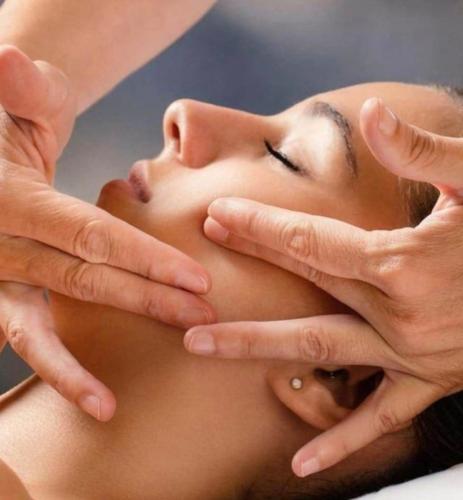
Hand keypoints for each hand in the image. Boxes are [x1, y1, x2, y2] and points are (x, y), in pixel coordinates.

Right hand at [0, 45, 213, 420]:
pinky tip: (96, 401)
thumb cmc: (8, 128)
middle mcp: (2, 245)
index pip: (92, 236)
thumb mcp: (16, 101)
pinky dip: (58, 371)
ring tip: (121, 395)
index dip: (145, 259)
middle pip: (85, 281)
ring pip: (46, 324)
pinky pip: (29, 338)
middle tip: (202, 318)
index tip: (197, 281)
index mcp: (15, 199)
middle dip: (146, 301)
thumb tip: (8, 59)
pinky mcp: (4, 294)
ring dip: (90, 361)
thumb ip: (19, 87)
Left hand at [183, 97, 462, 474]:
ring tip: (199, 346)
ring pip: (317, 352)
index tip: (218, 215)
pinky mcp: (429, 382)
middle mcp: (397, 315)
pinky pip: (379, 418)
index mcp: (401, 264)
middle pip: (302, 288)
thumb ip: (421, 151)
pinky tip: (304, 466)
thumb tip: (371, 114)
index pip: (308, 241)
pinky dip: (342, 440)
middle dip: (248, 267)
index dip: (258, 225)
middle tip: (195, 264)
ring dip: (255, 348)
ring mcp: (410, 355)